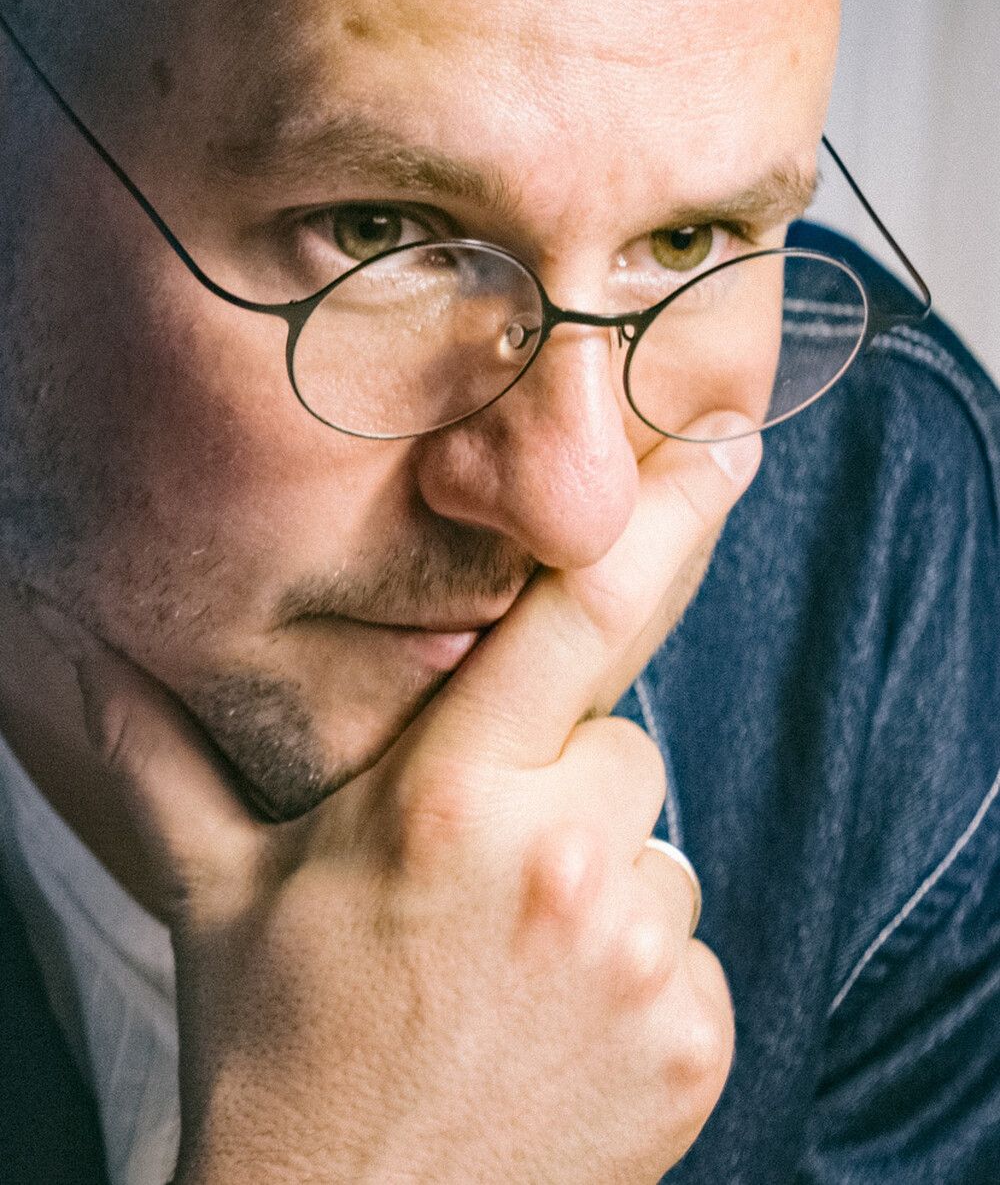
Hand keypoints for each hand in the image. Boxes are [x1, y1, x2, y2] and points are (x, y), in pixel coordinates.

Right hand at [36, 413, 759, 1184]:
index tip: (717, 449)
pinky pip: (693, 951)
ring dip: (605, 883)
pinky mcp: (695, 1037)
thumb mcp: (219, 895)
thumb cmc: (281, 1052)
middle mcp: (562, 861)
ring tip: (513, 956)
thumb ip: (165, 764)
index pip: (577, 620)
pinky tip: (559, 1021)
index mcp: (448, 799)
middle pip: (622, 748)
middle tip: (489, 866)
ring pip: (660, 851)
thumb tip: (87, 668)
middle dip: (569, 784)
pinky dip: (642, 975)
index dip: (655, 522)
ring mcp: (640, 955)